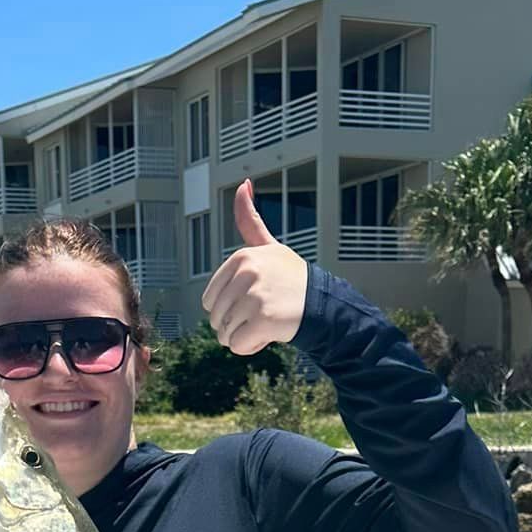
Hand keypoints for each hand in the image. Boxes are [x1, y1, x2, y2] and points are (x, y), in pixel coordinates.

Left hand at [200, 180, 308, 355]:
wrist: (322, 304)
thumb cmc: (292, 278)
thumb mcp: (268, 246)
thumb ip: (250, 221)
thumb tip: (243, 185)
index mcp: (241, 257)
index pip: (210, 300)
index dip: (229, 308)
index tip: (254, 299)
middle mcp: (246, 274)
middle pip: (215, 318)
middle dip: (234, 324)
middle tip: (261, 313)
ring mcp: (254, 297)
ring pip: (224, 334)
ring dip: (242, 336)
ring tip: (266, 322)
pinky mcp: (262, 320)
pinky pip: (237, 346)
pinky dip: (250, 347)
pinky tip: (268, 335)